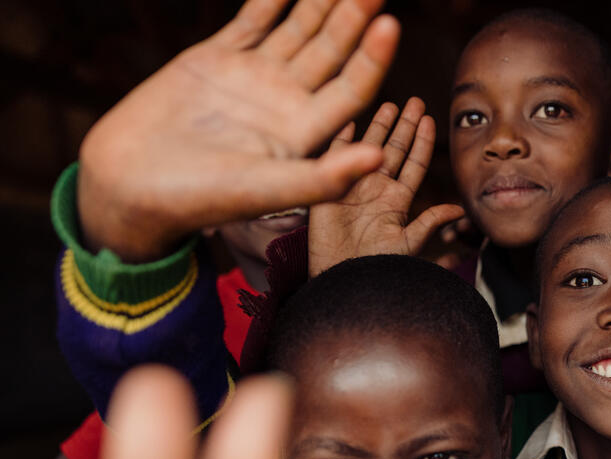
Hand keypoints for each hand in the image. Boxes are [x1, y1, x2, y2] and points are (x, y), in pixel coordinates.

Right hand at [77, 0, 400, 261]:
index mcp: (305, 133)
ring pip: (298, 29)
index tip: (390, 24)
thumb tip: (381, 159)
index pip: (352, 88)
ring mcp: (254, 77)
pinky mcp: (217, 58)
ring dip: (320, 1)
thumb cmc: (200, 199)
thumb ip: (323, 177)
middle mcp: (286, 102)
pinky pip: (254, 18)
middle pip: (332, 51)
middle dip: (353, 17)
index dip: (373, 58)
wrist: (131, 185)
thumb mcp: (267, 190)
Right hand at [308, 98, 464, 275]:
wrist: (343, 280)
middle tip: (415, 101)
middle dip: (405, 125)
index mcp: (397, 200)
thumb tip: (460, 209)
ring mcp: (353, 185)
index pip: (414, 163)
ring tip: (391, 103)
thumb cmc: (377, 269)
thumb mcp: (408, 243)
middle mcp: (376, 188)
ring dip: (379, 126)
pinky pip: (335, 157)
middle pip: (394, 149)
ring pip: (368, 148)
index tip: (431, 119)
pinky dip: (342, 138)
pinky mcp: (329, 188)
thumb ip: (430, 223)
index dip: (423, 142)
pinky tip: (350, 119)